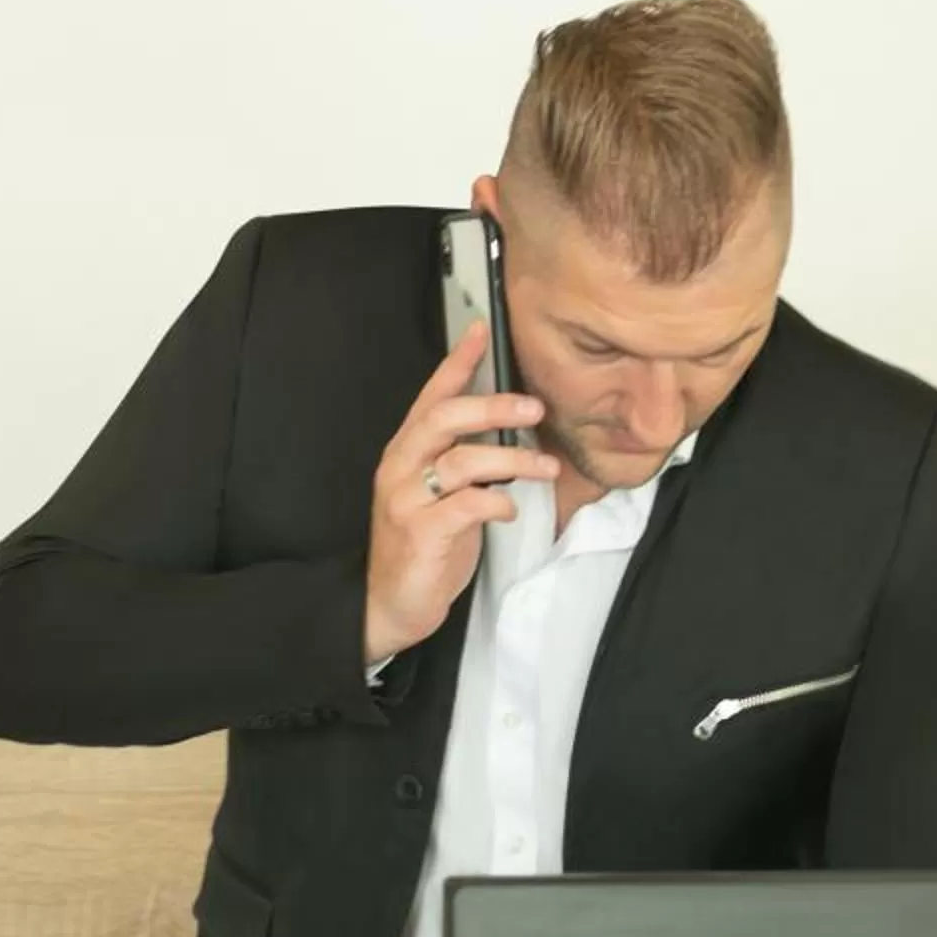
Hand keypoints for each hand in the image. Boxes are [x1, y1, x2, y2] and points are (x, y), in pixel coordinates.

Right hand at [363, 320, 555, 663]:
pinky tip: (511, 508)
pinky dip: (497, 501)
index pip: (431, 397)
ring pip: (463, 461)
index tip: (481, 331)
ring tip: (546, 467)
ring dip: (512, 459)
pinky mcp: (421, 534)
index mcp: (405, 452)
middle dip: (494, 406)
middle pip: (445, 418)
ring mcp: (406, 501)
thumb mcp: (442, 493)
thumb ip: (463, 459)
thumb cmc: (425, 545)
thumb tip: (508, 426)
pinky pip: (466, 505)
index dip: (456, 363)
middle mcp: (400, 468)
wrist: (390, 605)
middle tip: (535, 407)